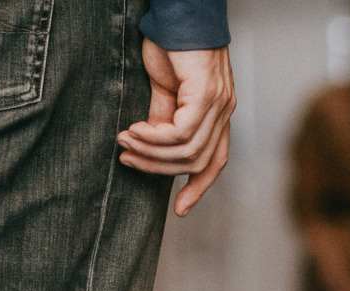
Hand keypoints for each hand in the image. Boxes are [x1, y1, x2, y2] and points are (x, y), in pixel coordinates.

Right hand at [117, 42, 235, 215]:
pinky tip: (134, 130)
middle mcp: (224, 111)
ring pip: (186, 151)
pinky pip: (179, 133)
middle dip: (158, 168)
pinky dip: (154, 138)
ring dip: (150, 153)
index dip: (198, 187)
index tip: (179, 210)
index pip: (214, 161)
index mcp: (219, 113)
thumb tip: (152, 148)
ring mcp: (219, 104)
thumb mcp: (165, 90)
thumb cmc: (170, 45)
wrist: (177, 13)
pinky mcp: (207, 95)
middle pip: (196, 161)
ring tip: (125, 143)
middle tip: (127, 159)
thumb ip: (163, 120)